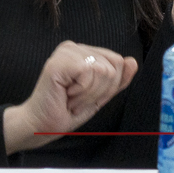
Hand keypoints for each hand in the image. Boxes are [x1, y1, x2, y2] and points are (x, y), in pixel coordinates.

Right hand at [3, 41, 136, 153]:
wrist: (41, 126)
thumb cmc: (66, 111)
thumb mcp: (99, 96)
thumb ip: (117, 80)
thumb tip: (132, 61)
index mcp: (83, 52)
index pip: (118, 62)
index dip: (109, 86)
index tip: (87, 96)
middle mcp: (74, 47)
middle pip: (114, 66)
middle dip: (100, 91)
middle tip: (78, 99)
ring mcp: (66, 51)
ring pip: (104, 70)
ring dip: (89, 94)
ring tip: (71, 98)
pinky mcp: (59, 61)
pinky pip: (90, 73)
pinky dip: (82, 92)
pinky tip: (66, 95)